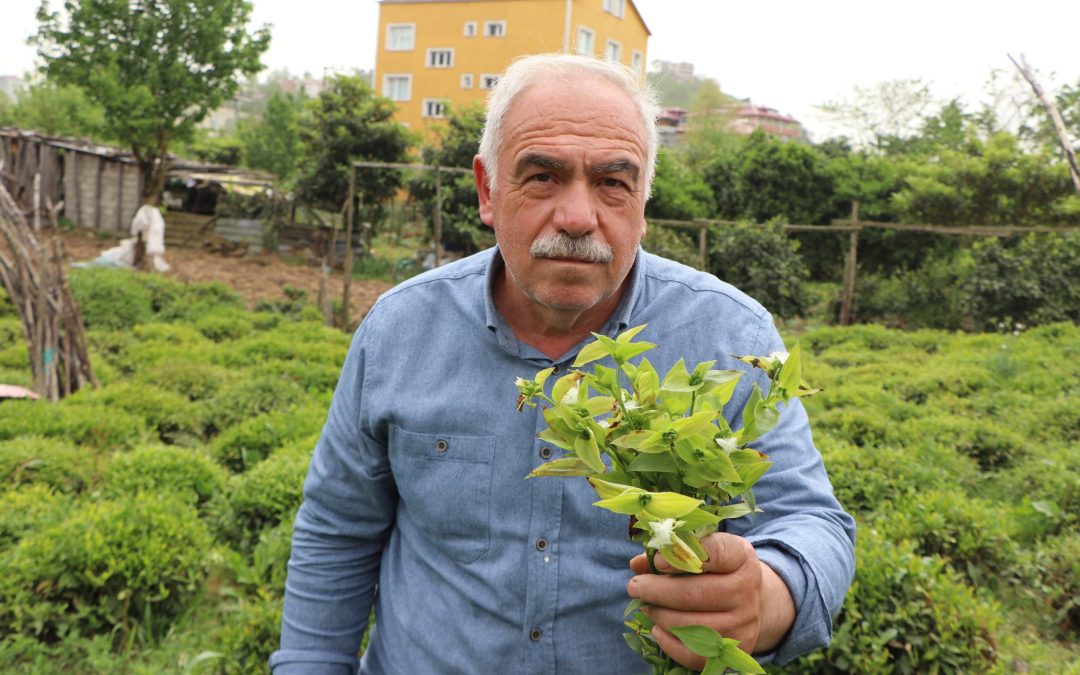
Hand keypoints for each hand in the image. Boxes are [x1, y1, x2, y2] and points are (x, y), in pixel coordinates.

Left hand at [626, 533, 793, 669]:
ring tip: (646, 607)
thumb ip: (670, 553)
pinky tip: (658, 629)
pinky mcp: (737, 648)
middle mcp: (747, 590)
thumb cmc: (718, 570)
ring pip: (692, 625)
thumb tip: (637, 564)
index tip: (657, 562)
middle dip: (657, 591)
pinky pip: (697, 653)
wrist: (753, 601)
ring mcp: (743, 622)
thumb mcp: (703, 551)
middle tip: (635, 587)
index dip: (681, 556)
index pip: (715, 553)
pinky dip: (670, 643)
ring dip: (661, 616)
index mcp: (740, 557)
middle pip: (695, 593)